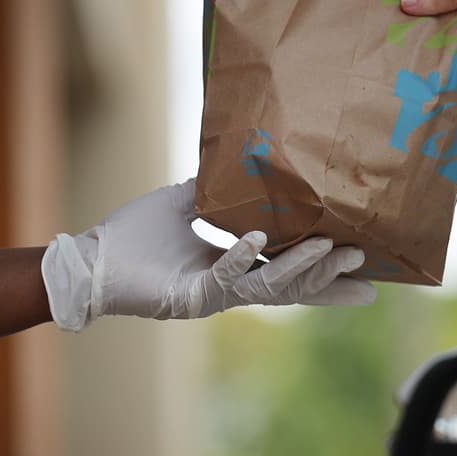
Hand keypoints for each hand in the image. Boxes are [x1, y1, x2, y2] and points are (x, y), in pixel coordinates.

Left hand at [41, 180, 374, 330]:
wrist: (91, 261)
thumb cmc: (132, 236)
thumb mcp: (183, 202)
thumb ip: (214, 188)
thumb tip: (243, 158)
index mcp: (235, 269)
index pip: (290, 274)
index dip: (326, 275)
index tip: (365, 269)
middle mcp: (231, 287)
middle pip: (293, 288)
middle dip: (329, 277)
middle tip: (363, 261)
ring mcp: (214, 295)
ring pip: (270, 287)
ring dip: (302, 268)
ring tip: (331, 247)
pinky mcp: (192, 298)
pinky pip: (227, 277)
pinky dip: (243, 257)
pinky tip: (260, 239)